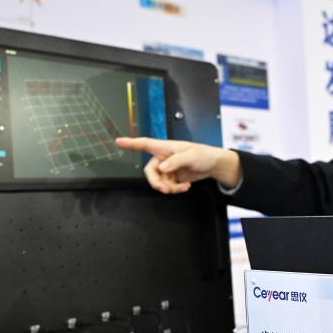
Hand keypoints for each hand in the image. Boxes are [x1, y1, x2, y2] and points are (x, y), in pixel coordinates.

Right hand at [114, 137, 241, 193]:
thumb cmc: (203, 154)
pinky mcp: (172, 177)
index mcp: (165, 148)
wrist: (213, 165)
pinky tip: (185, 187)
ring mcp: (167, 169)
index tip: (118, 142)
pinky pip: (167, 187)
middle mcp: (163, 158)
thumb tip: (162, 168)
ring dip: (169, 188)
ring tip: (183, 188)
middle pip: (149, 171)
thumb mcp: (192, 156)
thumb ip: (176, 161)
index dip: (130, 143)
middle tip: (165, 189)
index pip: (145, 144)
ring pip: (159, 182)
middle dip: (156, 182)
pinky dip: (175, 189)